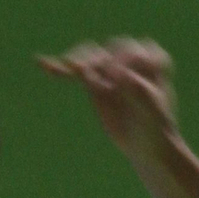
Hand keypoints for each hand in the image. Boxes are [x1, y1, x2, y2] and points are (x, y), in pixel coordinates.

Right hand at [38, 39, 178, 163]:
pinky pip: (74, 72)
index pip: (135, 53)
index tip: (123, 84)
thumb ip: (141, 91)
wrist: (145, 145)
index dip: (127, 66)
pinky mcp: (93, 82)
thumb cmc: (157, 127)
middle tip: (92, 78)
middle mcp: (129, 61)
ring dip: (78, 62)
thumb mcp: (153, 111)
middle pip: (109, 52)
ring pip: (90, 57)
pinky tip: (41, 63)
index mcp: (151, 60)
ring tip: (69, 68)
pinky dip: (59, 67)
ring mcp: (109, 70)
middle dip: (99, 62)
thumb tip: (122, 75)